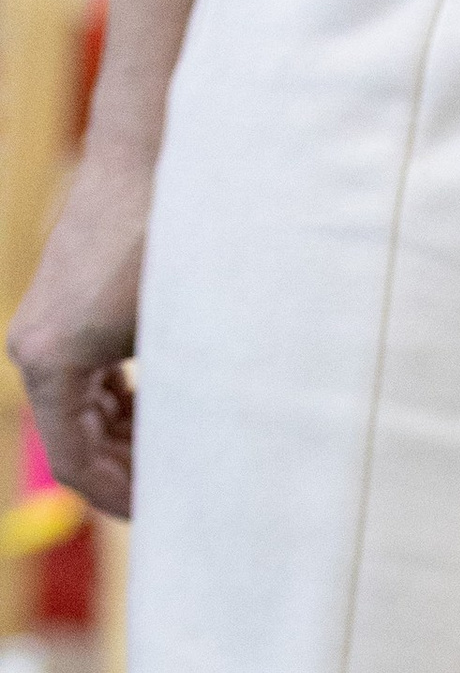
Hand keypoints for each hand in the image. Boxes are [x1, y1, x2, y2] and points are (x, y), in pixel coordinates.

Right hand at [8, 139, 153, 516]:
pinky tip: (175, 411)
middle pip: (75, 443)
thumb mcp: (183, 336)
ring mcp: (46, 325)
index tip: (171, 515)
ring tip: (189, 457)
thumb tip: (214, 467)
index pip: (74, 464)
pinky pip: (87, 379)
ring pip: (82, 412)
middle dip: (129, 475)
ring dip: (129, 441)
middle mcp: (33, 346)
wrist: (151, 157)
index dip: (121, 500)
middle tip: (189, 495)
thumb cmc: (172, 243)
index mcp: (49, 362)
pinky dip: (124, 404)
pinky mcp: (65, 308)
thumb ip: (180, 405)